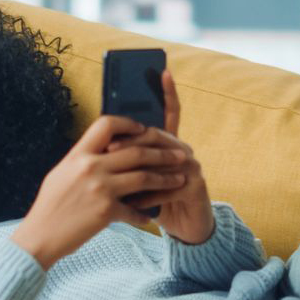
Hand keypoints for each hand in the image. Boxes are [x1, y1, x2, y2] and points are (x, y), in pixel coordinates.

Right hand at [11, 115, 189, 269]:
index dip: (129, 124)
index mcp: (78, 154)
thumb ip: (84, 160)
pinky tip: (150, 217)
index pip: (107, 124)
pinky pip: (135, 210)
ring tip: (181, 179)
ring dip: (166, 178)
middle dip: (163, 152)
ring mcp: (100, 189)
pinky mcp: (106, 212)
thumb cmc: (50, 206)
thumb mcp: (62, 174)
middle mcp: (90, 167)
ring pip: (144, 177)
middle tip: (180, 154)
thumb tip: (105, 149)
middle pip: (136, 151)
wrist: (39, 237)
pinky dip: (144, 214)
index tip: (145, 129)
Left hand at [108, 69, 214, 244]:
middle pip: (158, 136)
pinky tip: (133, 203)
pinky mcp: (196, 187)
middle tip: (109, 146)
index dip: (168, 92)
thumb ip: (129, 159)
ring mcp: (193, 167)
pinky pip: (168, 187)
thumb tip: (103, 142)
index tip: (163, 71)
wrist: (184, 229)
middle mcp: (184, 150)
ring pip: (162, 161)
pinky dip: (149, 196)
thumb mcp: (139, 177)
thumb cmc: (156, 201)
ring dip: (137, 170)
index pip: (170, 112)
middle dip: (133, 140)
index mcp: (170, 144)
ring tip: (115, 174)